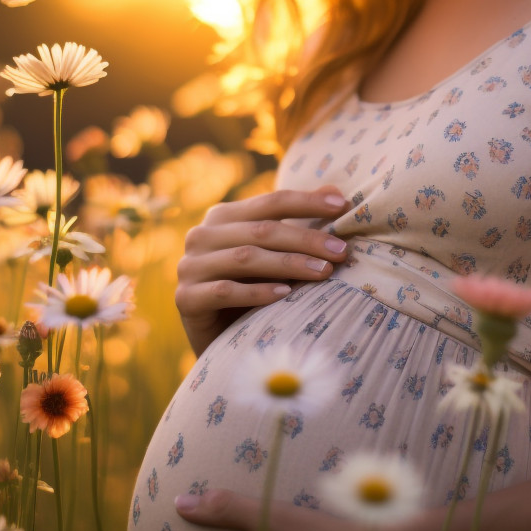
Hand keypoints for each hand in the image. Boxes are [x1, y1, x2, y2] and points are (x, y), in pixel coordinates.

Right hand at [175, 187, 349, 355]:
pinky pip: (225, 291)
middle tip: (341, 251)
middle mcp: (201, 235)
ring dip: (289, 264)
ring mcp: (189, 266)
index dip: (308, 202)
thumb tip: (336, 190)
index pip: (271, 202)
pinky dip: (257, 292)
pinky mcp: (185, 298)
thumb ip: (297, 222)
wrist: (217, 340)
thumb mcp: (273, 253)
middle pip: (262, 230)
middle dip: (307, 239)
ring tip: (324, 272)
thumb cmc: (250, 290)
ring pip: (246, 258)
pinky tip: (285, 295)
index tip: (344, 206)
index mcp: (223, 216)